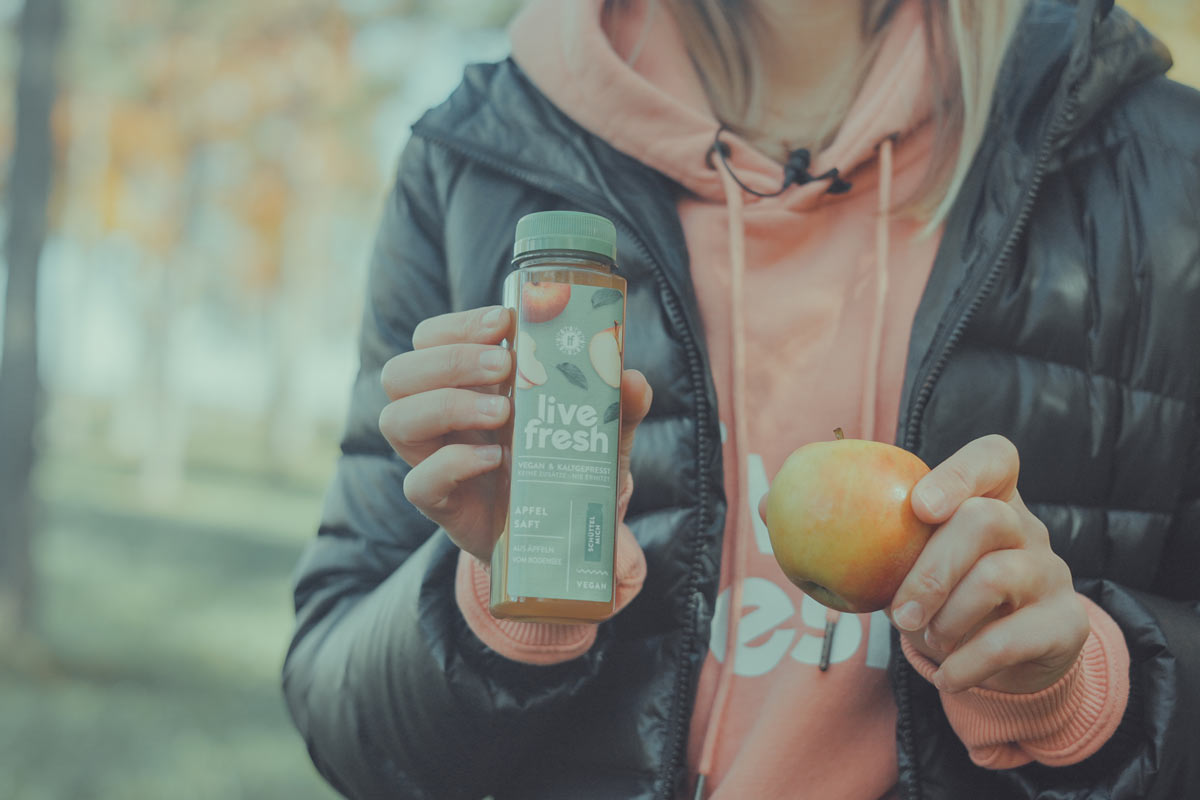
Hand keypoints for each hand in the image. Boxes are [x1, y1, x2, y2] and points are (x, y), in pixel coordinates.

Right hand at [379, 305, 651, 561]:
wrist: (556, 536)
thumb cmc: (564, 466)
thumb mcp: (597, 432)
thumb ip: (617, 405)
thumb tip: (630, 378)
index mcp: (463, 384)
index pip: (430, 339)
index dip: (457, 326)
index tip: (504, 323)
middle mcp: (436, 417)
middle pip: (400, 373)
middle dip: (450, 360)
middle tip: (504, 367)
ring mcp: (431, 460)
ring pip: (395, 420)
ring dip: (446, 405)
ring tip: (502, 414)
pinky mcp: (438, 503)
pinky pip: (419, 481)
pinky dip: (455, 463)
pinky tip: (495, 459)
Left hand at [888, 435, 1089, 693]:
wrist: (1008, 660)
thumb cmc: (944, 596)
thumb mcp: (913, 564)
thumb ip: (871, 541)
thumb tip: (785, 522)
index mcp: (991, 499)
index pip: (994, 457)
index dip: (959, 473)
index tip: (920, 507)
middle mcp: (1028, 527)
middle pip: (986, 520)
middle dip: (932, 570)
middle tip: (899, 614)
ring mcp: (1052, 572)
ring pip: (997, 577)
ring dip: (947, 619)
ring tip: (926, 642)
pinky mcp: (1067, 623)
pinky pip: (1013, 639)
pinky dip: (968, 663)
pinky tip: (947, 677)